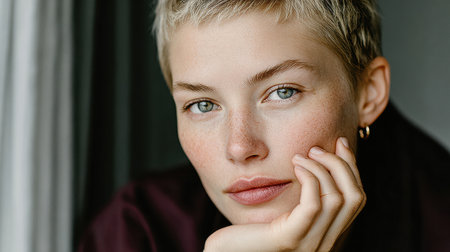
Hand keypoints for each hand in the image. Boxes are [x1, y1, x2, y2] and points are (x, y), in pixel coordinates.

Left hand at [203, 137, 365, 251]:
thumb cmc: (248, 229)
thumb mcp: (282, 209)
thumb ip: (302, 196)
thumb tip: (318, 162)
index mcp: (325, 232)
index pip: (355, 199)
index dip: (352, 168)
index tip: (339, 143)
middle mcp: (324, 242)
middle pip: (355, 198)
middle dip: (342, 164)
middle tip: (318, 148)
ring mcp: (309, 243)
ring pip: (338, 199)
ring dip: (322, 168)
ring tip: (300, 156)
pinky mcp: (289, 239)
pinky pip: (312, 205)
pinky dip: (309, 179)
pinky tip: (294, 166)